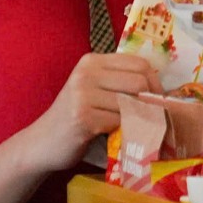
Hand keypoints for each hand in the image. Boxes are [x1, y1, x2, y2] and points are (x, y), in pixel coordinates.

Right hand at [19, 53, 158, 173]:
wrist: (42, 141)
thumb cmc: (74, 115)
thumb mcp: (93, 89)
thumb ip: (118, 82)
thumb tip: (159, 89)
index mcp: (92, 61)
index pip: (138, 63)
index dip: (155, 82)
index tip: (158, 99)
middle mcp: (87, 73)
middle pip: (139, 82)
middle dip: (151, 102)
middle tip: (154, 117)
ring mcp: (83, 95)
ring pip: (131, 104)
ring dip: (140, 119)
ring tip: (140, 128)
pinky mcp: (84, 118)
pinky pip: (120, 122)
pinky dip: (125, 131)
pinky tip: (121, 136)